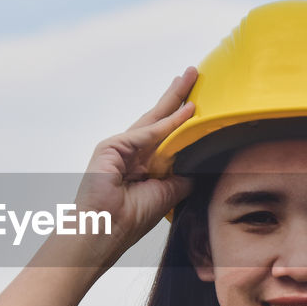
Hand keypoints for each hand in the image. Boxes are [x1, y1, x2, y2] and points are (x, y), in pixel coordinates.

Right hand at [67, 66, 198, 266]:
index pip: (164, 135)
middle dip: (176, 96)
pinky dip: (167, 125)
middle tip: (193, 72)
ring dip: (173, 99)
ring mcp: (118, 148)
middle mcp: (130, 153)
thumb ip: (183, 176)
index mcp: (141, 165)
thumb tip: (202, 161)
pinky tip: (187, 112)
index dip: (180, 118)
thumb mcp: (167, 194)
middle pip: (157, 118)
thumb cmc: (130, 220)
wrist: (104, 232)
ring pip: (152, 120)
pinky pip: (145, 133)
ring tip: (191, 78)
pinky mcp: (110, 147)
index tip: (197, 103)